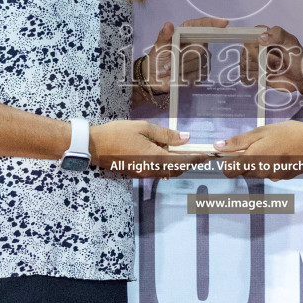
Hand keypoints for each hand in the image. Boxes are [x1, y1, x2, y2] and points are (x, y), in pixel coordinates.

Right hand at [89, 119, 211, 175]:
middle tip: (197, 151)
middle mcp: (152, 170)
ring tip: (179, 149)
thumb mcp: (144, 128)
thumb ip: (166, 134)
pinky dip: (165, 164)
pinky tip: (162, 151)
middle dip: (189, 161)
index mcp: (155, 158)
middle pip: (177, 169)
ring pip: (168, 171)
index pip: (183, 161)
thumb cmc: (117, 134)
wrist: (94, 146)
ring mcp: (144, 173)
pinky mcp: (138, 173)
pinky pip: (157, 171)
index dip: (197, 158)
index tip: (208, 155)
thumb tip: (186, 138)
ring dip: (177, 163)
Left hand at [143, 16, 228, 93]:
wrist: (155, 77)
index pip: (202, 25)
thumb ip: (164, 36)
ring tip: (173, 68)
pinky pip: (201, 73)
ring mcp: (200, 57)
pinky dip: (187, 75)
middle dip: (185, 55)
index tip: (223, 22)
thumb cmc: (158, 58)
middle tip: (173, 59)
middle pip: (201, 47)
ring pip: (200, 61)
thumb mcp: (158, 46)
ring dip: (183, 67)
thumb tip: (168, 25)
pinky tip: (179, 75)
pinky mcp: (201, 71)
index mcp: (187, 32)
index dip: (213, 23)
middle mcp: (196, 43)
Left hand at [215, 120, 302, 180]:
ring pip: (259, 172)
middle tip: (260, 144)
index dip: (228, 162)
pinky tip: (284, 153)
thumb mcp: (260, 132)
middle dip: (247, 160)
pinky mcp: (284, 177)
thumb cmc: (287, 134)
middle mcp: (261, 173)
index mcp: (252, 160)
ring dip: (261, 162)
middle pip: (244, 172)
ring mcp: (273, 177)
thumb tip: (217, 146)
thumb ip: (238, 142)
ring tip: (274, 146)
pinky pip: (272, 173)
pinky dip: (274, 165)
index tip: (234, 153)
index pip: (229, 172)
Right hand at [239, 25, 302, 96]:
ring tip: (276, 68)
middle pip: (246, 51)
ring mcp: (256, 61)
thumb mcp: (291, 43)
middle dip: (263, 58)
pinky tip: (269, 75)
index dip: (256, 43)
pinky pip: (247, 75)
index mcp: (266, 37)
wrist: (302, 78)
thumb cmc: (298, 59)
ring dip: (263, 68)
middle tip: (278, 61)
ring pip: (247, 64)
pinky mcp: (255, 74)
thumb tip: (261, 37)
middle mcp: (258, 48)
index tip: (265, 48)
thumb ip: (278, 35)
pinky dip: (258, 76)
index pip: (250, 35)